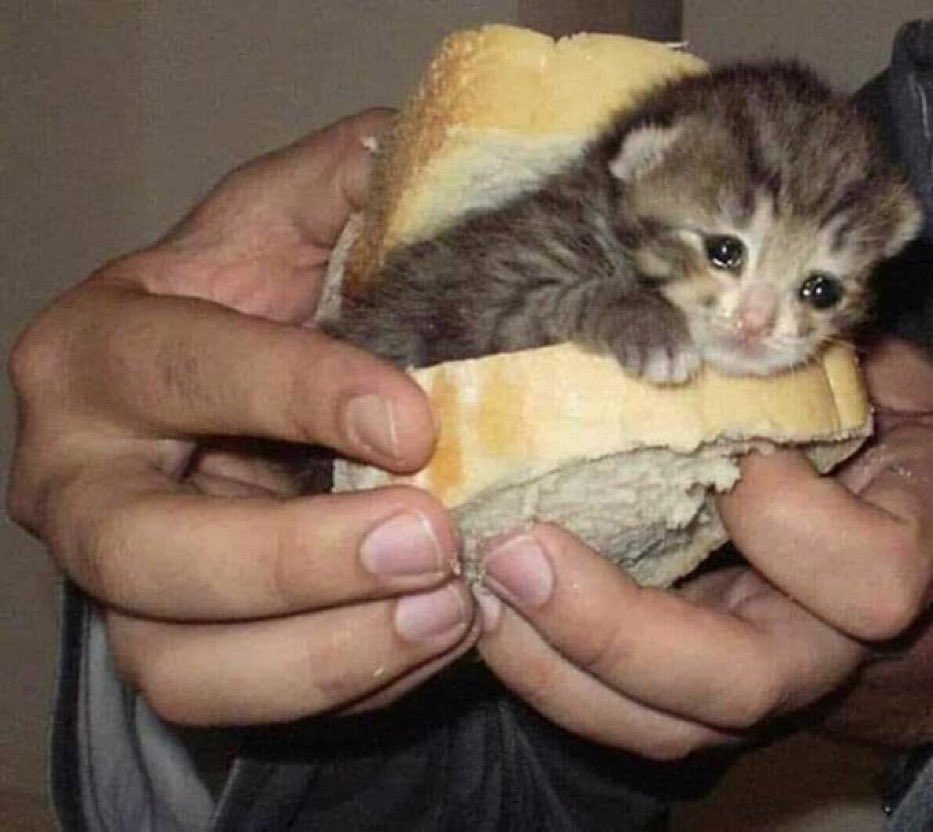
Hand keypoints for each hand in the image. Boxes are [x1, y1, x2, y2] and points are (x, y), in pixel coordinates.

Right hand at [7, 110, 477, 725]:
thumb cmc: (259, 307)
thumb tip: (405, 148)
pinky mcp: (168, 644)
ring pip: (178, 659)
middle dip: (294, 558)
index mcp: (96, 352)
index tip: (414, 422)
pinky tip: (430, 640)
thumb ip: (332, 186)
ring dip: (323, 650)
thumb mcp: (282, 228)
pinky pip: (234, 700)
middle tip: (430, 541)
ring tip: (446, 610)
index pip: (180, 370)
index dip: (295, 393)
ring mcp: (114, 581)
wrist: (236, 405)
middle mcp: (77, 479)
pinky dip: (339, 685)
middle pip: (147, 550)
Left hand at [476, 337, 932, 757]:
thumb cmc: (858, 431)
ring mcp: (742, 679)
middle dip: (610, 626)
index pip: (871, 580)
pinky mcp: (678, 689)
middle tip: (514, 553)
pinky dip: (542, 668)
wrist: (861, 520)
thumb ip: (810, 377)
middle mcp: (819, 647)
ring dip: (551, 664)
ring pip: (657, 725)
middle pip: (733, 683)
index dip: (787, 515)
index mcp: (887, 563)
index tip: (718, 444)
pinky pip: (611, 711)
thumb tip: (700, 355)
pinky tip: (490, 607)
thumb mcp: (855, 387)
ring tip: (481, 585)